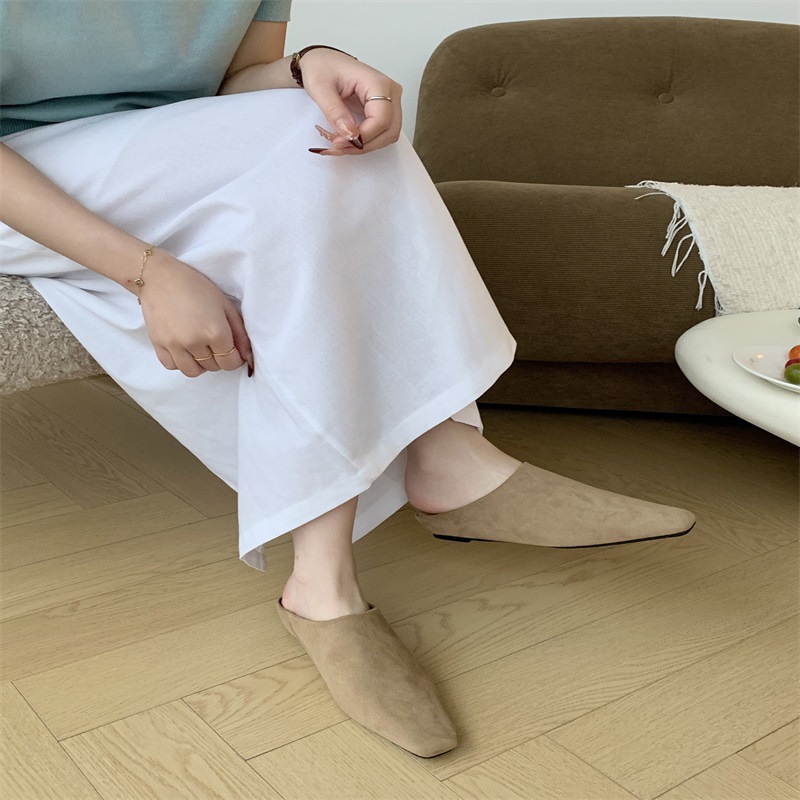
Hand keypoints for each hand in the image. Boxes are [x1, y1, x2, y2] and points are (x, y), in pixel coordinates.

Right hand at [136, 249, 254, 377]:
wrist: (160, 277)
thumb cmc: (196, 287)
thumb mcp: (225, 305)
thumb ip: (240, 333)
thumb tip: (248, 356)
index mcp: (215, 332)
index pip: (230, 363)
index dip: (235, 358)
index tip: (233, 350)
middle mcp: (194, 342)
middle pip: (213, 367)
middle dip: (219, 358)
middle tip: (215, 343)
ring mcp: (174, 345)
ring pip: (193, 372)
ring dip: (201, 364)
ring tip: (201, 349)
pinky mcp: (158, 345)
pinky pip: (172, 366)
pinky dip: (180, 362)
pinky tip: (184, 349)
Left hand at [299, 47, 402, 155]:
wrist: (322, 61)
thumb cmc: (322, 66)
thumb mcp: (320, 88)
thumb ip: (335, 112)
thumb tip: (350, 134)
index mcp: (378, 82)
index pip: (382, 119)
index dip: (363, 136)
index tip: (339, 141)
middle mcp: (390, 92)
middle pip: (389, 131)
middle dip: (364, 144)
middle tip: (339, 146)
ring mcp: (389, 103)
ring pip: (387, 136)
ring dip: (365, 146)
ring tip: (341, 143)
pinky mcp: (383, 111)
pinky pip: (381, 134)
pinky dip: (365, 142)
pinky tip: (348, 140)